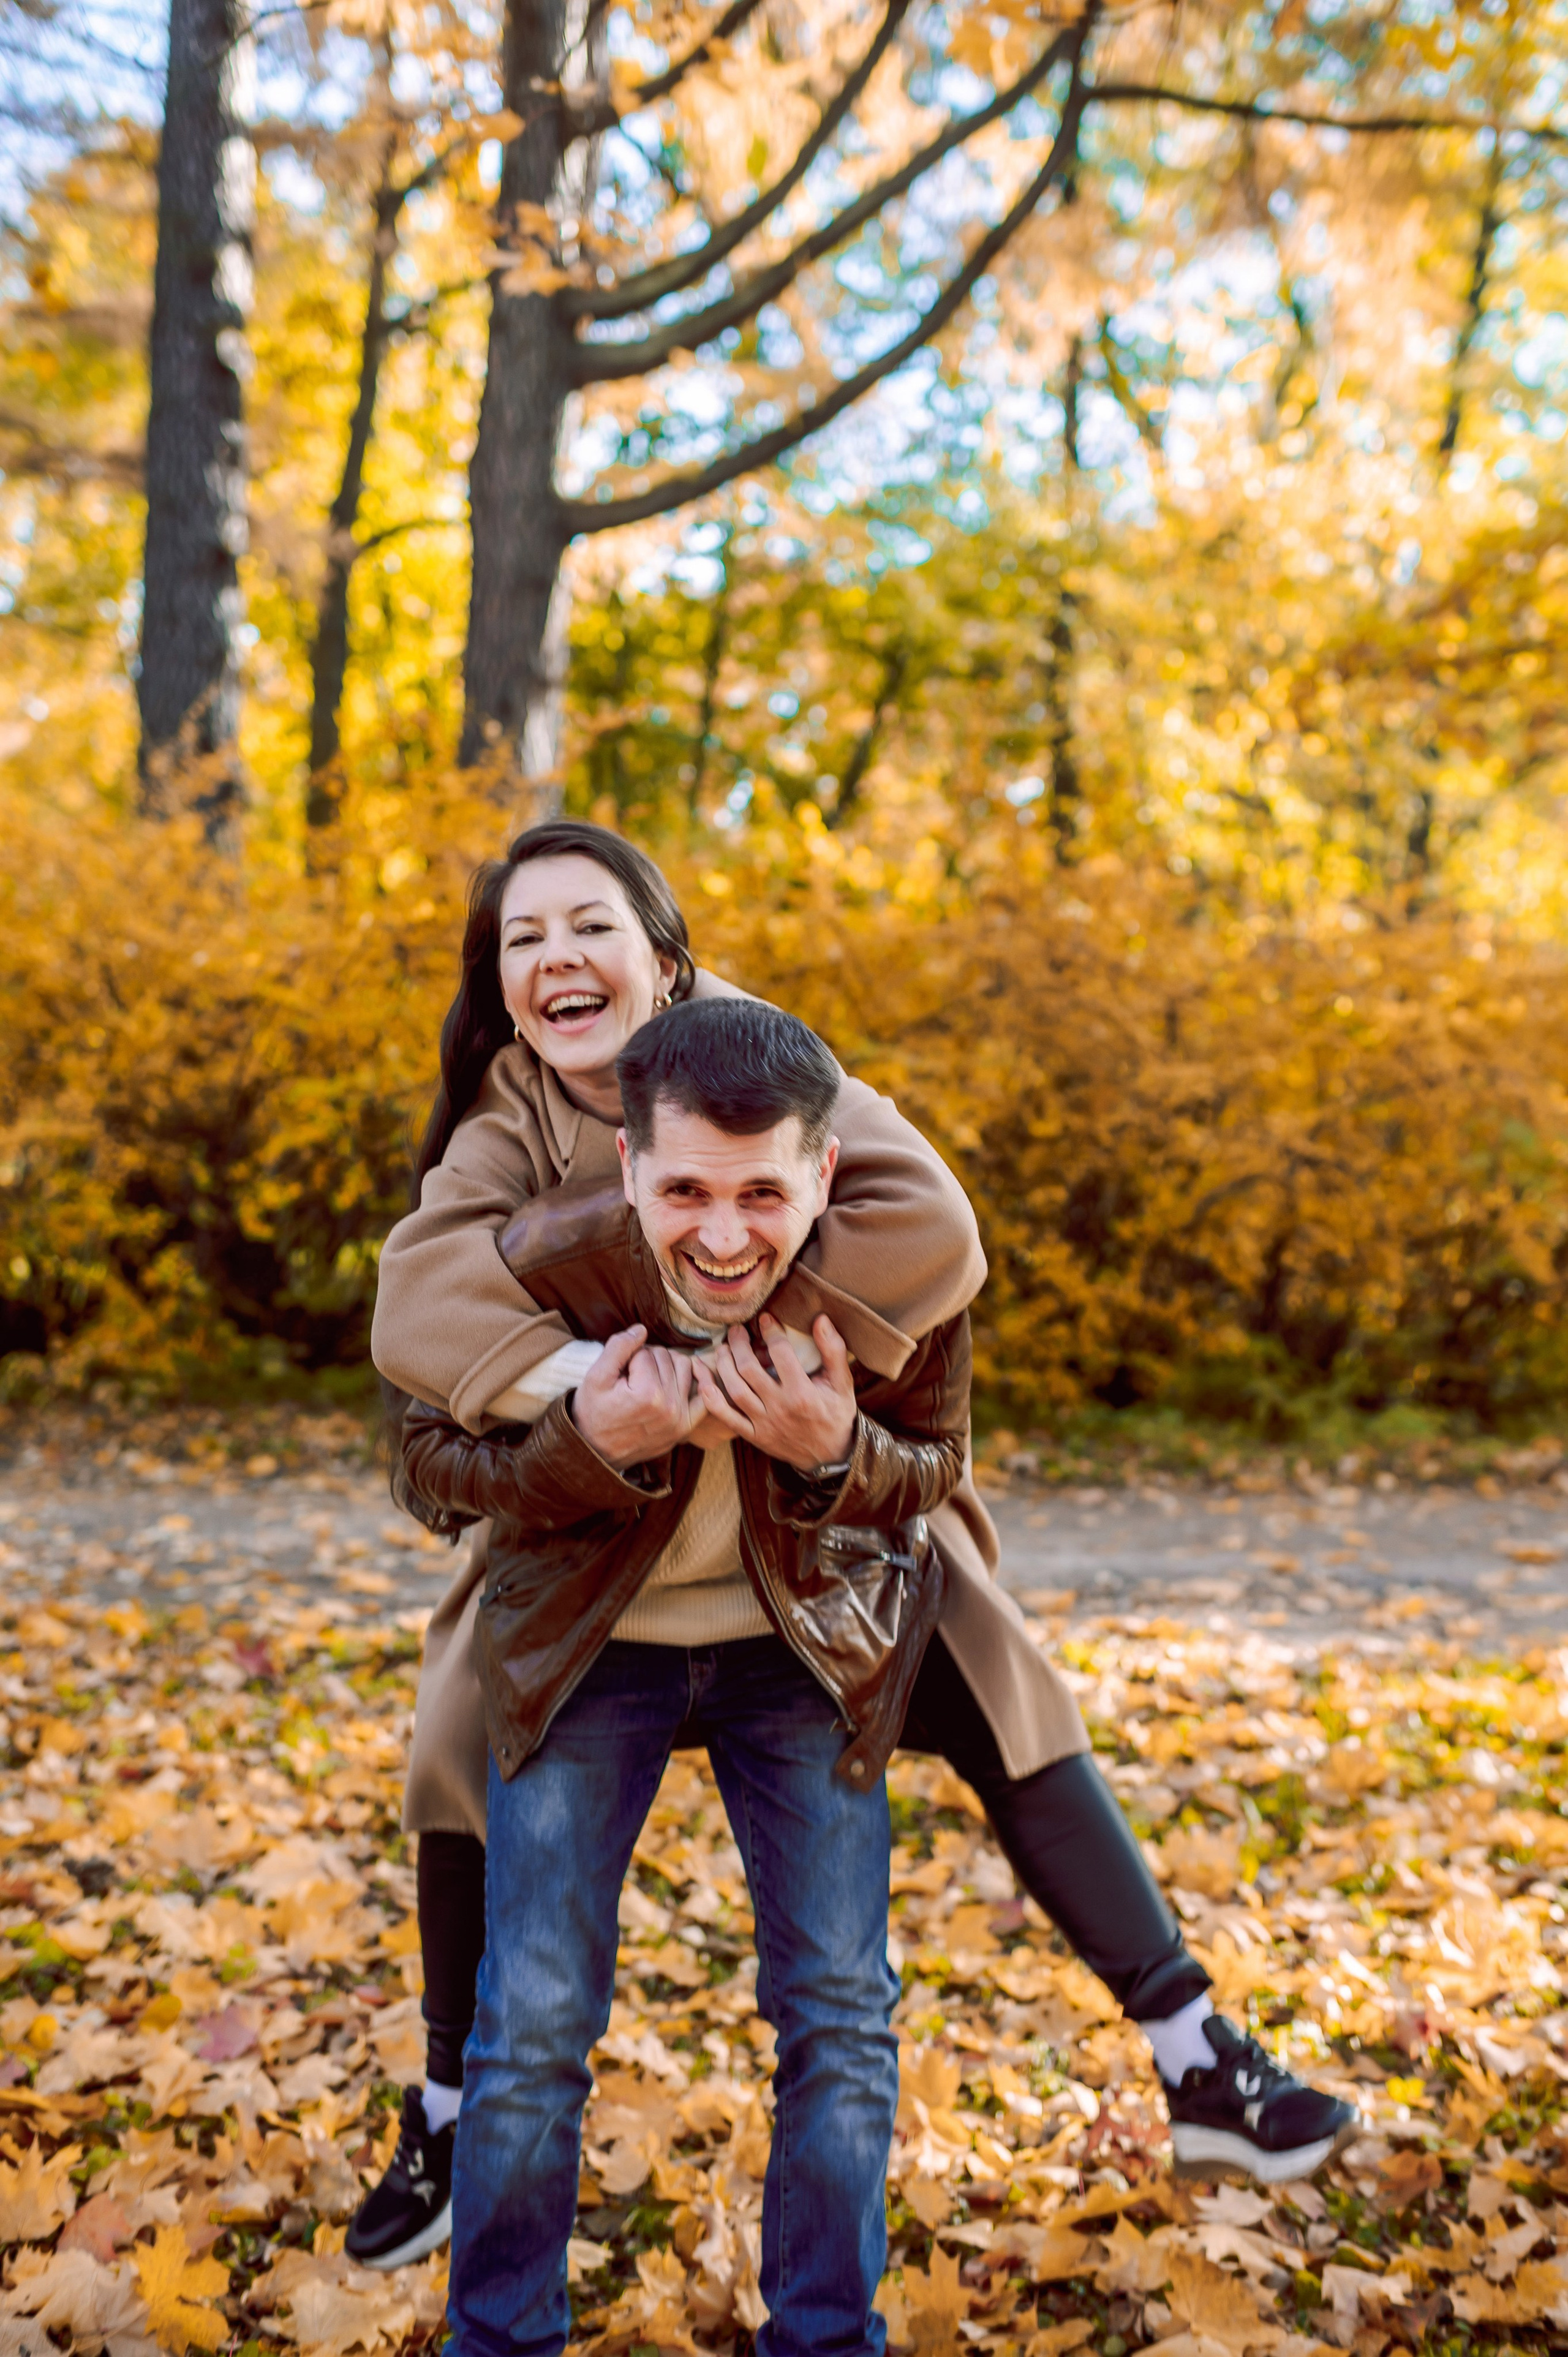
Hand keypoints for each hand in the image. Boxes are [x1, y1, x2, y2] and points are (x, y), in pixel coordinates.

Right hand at [571, 1325, 699, 1469]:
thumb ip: (618, 1348)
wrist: (595, 1451)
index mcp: (647, 1394)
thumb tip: (642, 1329)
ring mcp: (680, 1418)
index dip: (628, 1356)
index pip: (645, 1353)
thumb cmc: (593, 1413)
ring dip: (667, 1364)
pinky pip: (705, 1394)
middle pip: (665, 1357)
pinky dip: (700, 1379)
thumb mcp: (595, 1377)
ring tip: (648, 1374)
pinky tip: (687, 1372)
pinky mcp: (685, 1426)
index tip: (619, 1372)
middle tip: (631, 1373)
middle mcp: (669, 1407)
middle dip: (647, 1358)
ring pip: (684, 1366)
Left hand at [691, 1313, 856, 1474]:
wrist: (831, 1455)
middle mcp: (780, 1407)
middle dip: (739, 1344)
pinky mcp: (754, 1436)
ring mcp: (764, 1423)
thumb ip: (833, 1350)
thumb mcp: (842, 1382)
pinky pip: (727, 1418)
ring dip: (724, 1365)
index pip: (780, 1353)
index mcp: (802, 1392)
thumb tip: (821, 1319)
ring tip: (723, 1348)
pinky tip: (704, 1381)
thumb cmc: (836, 1413)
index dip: (770, 1330)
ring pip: (735, 1390)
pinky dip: (711, 1399)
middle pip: (749, 1369)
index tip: (765, 1318)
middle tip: (736, 1329)